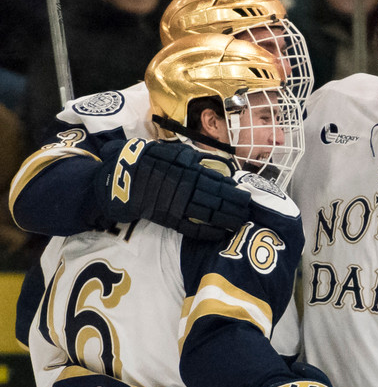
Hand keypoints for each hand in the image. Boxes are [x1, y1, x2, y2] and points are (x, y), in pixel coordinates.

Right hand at [93, 139, 250, 239]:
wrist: (120, 177)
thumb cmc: (149, 161)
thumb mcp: (174, 152)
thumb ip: (196, 158)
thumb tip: (218, 166)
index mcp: (189, 171)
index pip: (219, 183)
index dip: (234, 192)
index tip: (247, 197)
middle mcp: (187, 188)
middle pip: (218, 199)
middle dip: (235, 206)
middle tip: (249, 212)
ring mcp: (177, 204)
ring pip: (208, 214)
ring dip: (227, 219)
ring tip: (240, 223)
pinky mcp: (168, 218)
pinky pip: (191, 228)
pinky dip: (207, 232)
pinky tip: (221, 234)